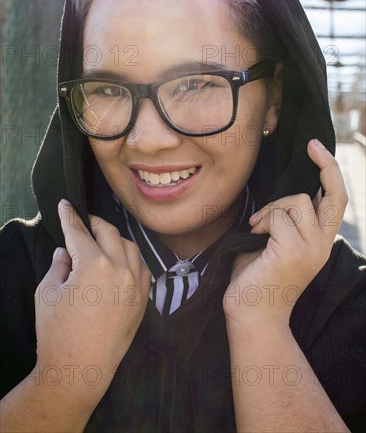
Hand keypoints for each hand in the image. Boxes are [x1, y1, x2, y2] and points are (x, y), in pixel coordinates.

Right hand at [34, 200, 150, 405]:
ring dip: (114, 239)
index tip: (65, 205)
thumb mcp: (48, 293)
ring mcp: (136, 285)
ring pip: (130, 246)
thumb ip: (59, 264)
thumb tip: (66, 250)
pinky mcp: (143, 299)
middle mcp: (120, 270)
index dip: (70, 216)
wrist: (79, 370)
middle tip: (82, 223)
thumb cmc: (57, 333)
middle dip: (94, 223)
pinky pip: (141, 267)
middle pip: (109, 232)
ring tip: (100, 242)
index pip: (79, 232)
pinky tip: (119, 261)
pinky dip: (130, 258)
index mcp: (94, 265)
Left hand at [223, 139, 347, 329]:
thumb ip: (284, 219)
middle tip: (311, 147)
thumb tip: (281, 193)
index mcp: (319, 241)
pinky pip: (278, 215)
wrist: (251, 315)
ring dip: (273, 208)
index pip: (336, 201)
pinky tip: (253, 234)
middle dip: (326, 165)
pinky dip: (262, 220)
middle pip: (334, 194)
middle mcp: (322, 244)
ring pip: (297, 200)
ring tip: (258, 226)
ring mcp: (311, 248)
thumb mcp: (275, 242)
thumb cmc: (257, 277)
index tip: (317, 149)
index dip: (331, 172)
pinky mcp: (293, 250)